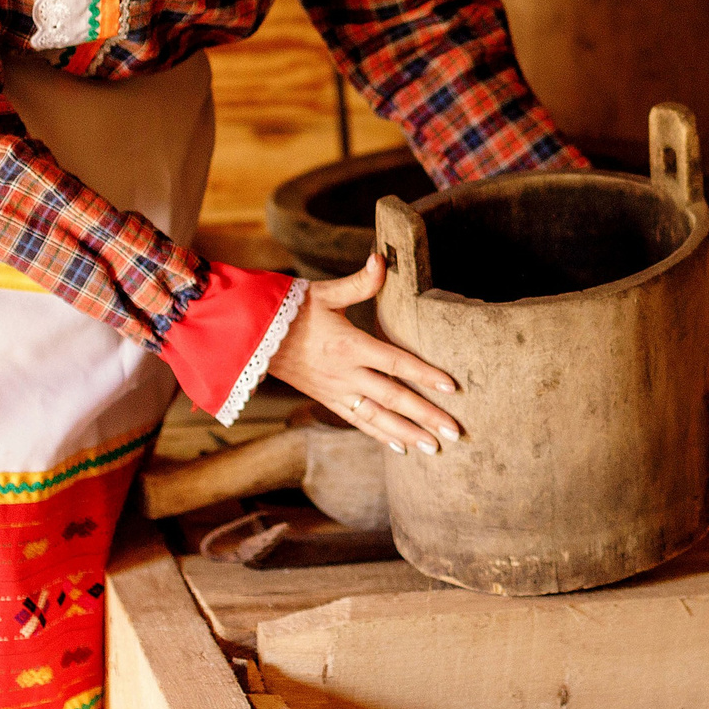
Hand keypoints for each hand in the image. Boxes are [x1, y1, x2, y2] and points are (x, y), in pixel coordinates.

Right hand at [265, 255, 462, 454]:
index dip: (425, 375)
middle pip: (393, 399)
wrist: (253, 337)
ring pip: (377, 419)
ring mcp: (336, 391)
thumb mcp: (325, 293)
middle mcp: (345, 374)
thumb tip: (382, 258)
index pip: (396, 363)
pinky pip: (358, 422)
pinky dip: (381, 437)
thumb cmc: (291, 310)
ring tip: (434, 449)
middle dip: (426, 416)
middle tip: (455, 432)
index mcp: (349, 346)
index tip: (452, 387)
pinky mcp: (328, 400)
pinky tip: (402, 448)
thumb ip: (360, 282)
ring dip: (407, 434)